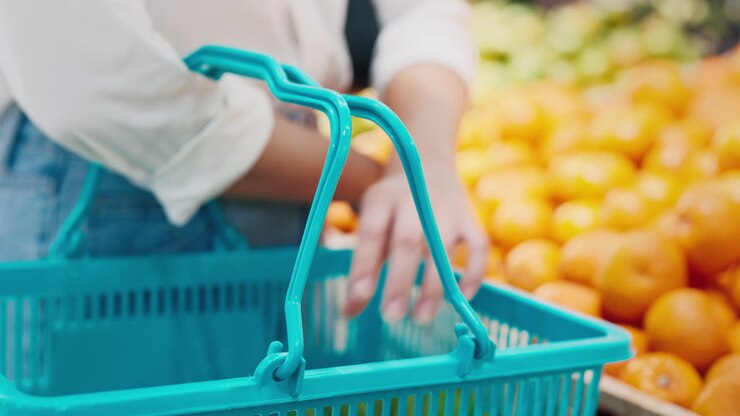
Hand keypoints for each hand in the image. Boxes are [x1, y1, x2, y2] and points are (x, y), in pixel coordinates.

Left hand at [342, 164, 488, 323]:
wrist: (428, 163)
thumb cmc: (392, 208)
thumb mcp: (372, 223)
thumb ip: (363, 267)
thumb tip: (348, 314)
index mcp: (382, 199)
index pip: (371, 232)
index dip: (364, 265)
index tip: (358, 298)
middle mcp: (415, 201)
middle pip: (407, 240)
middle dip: (399, 281)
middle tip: (390, 317)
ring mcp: (447, 209)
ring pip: (443, 248)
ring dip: (434, 286)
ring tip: (421, 318)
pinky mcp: (471, 219)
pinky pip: (479, 248)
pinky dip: (474, 274)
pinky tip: (462, 299)